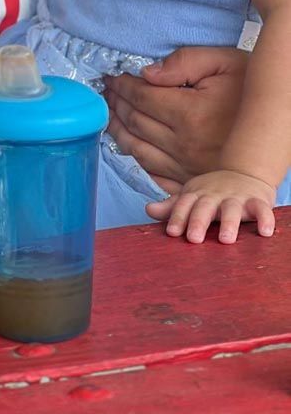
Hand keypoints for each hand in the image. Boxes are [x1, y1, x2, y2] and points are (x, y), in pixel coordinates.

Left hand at [104, 47, 247, 188]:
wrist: (282, 126)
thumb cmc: (252, 92)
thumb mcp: (224, 63)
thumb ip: (183, 62)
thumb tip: (146, 74)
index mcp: (190, 114)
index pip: (141, 98)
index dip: (121, 85)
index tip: (110, 76)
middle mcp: (184, 144)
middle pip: (135, 123)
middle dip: (115, 104)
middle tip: (105, 91)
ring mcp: (187, 167)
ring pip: (137, 150)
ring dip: (118, 130)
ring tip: (110, 113)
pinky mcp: (192, 181)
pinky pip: (152, 172)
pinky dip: (134, 156)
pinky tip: (127, 142)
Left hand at [146, 169, 275, 243]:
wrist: (245, 173)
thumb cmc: (213, 193)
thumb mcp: (192, 196)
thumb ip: (172, 207)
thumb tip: (148, 210)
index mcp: (198, 194)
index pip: (185, 204)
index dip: (178, 217)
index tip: (172, 232)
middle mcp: (216, 195)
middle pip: (206, 206)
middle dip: (198, 221)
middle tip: (193, 239)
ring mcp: (237, 197)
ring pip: (233, 209)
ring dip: (229, 223)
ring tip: (225, 239)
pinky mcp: (258, 201)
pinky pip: (262, 209)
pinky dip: (265, 219)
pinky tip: (265, 233)